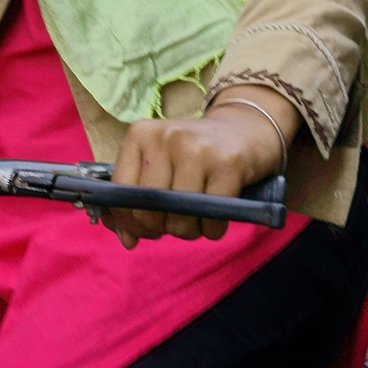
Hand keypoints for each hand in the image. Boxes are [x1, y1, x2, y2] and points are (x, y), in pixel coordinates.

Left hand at [103, 108, 288, 246]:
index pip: (120, 192)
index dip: (129, 220)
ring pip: (179, 218)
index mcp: (141, 134)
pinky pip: (211, 219)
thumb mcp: (161, 165)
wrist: (247, 127)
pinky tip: (217, 217)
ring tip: (198, 217)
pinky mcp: (229, 163)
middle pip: (148, 210)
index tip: (145, 226)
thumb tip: (126, 240)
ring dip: (190, 231)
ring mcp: (198, 148)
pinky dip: (213, 229)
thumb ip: (137, 201)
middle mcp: (167, 136)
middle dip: (161, 228)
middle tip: (177, 221)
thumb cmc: (196, 153)